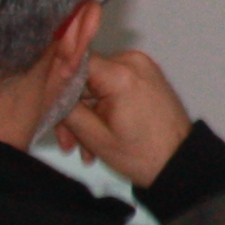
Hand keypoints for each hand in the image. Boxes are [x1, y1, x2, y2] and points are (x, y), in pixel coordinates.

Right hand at [55, 48, 197, 188]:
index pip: (72, 62)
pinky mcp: (144, 76)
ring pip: (94, 86)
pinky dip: (102, 110)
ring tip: (86, 149)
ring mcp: (140, 67)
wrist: (179, 163)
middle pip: (83, 77)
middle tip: (69, 143)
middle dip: (72, 111)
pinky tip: (97, 138)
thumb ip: (66, 107)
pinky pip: (111, 87)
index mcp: (121, 73)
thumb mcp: (94, 136)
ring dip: (86, 116)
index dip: (56, 83)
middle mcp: (132, 61)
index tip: (46, 105)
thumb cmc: (142, 155)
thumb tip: (47, 88)